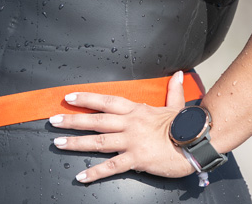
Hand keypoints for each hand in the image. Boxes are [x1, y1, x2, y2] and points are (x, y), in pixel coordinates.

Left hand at [49, 71, 195, 183]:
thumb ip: (173, 90)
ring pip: (99, 142)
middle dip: (72, 120)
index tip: (69, 97)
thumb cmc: (186, 127)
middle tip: (53, 120)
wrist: (197, 143)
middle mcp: (131, 124)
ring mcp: (132, 142)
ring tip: (58, 143)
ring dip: (76, 143)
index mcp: (137, 110)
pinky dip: (95, 172)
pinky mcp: (136, 159)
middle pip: (96, 120)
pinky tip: (81, 176)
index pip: (106, 102)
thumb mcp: (177, 106)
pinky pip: (112, 167)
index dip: (86, 98)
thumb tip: (178, 75)